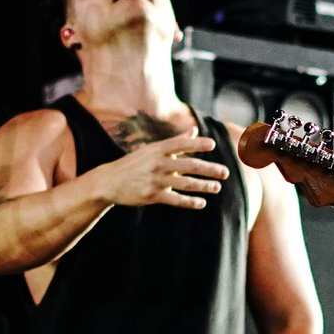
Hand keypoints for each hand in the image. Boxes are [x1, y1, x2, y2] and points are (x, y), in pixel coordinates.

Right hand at [94, 133, 228, 209]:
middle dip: (209, 169)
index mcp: (157, 149)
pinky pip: (175, 199)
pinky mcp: (152, 196)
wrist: (108, 182)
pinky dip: (189, 202)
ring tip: (217, 187)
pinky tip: (201, 203)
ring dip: (204, 186)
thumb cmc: (134, 164)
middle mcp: (157, 163)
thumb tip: (194, 130)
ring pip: (185, 183)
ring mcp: (155, 180)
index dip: (196, 143)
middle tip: (225, 172)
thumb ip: (175, 142)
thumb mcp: (151, 150)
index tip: (211, 144)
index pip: (180, 143)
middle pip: (189, 165)